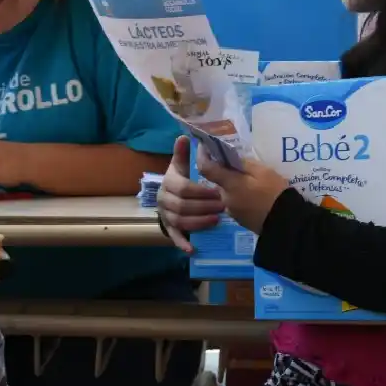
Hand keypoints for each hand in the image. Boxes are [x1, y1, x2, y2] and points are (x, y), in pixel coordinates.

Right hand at [156, 136, 223, 253]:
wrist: (175, 196)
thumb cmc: (183, 178)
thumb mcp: (184, 164)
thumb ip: (184, 153)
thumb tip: (183, 136)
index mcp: (169, 181)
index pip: (184, 188)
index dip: (202, 192)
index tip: (218, 193)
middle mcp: (163, 198)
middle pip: (182, 206)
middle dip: (204, 207)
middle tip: (223, 207)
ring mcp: (165, 214)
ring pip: (180, 220)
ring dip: (199, 222)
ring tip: (217, 221)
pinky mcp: (169, 228)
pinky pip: (174, 236)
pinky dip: (182, 243)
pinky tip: (193, 249)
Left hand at [196, 147, 289, 235]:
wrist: (286, 223)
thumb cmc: (275, 194)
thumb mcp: (263, 172)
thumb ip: (244, 163)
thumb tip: (231, 159)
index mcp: (229, 184)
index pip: (205, 168)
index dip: (202, 155)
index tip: (206, 147)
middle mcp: (225, 198)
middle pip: (219, 180)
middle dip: (227, 172)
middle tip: (242, 166)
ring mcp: (231, 211)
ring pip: (228, 192)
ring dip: (235, 185)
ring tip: (254, 182)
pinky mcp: (239, 219)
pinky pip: (235, 202)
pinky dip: (241, 196)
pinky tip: (256, 195)